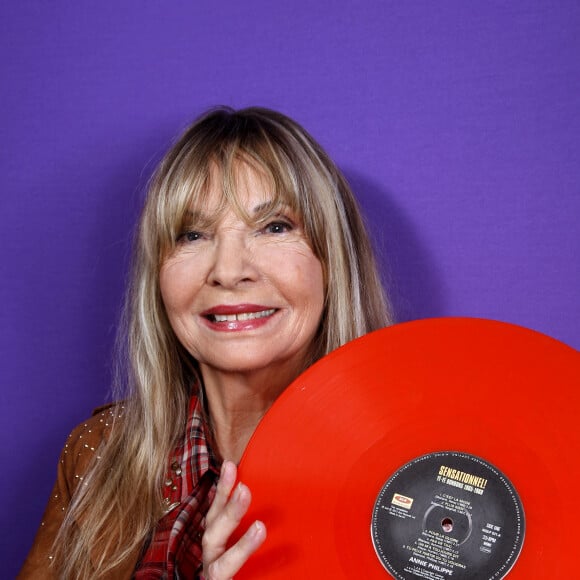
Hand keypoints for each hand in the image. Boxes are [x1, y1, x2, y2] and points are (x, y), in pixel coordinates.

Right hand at [201, 460, 266, 578]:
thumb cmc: (245, 568)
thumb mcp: (242, 541)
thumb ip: (251, 521)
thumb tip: (272, 489)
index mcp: (215, 542)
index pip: (215, 512)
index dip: (222, 490)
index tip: (230, 464)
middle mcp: (211, 559)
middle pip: (213, 532)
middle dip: (228, 510)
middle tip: (245, 488)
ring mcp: (216, 577)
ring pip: (221, 564)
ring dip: (240, 545)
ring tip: (261, 527)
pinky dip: (243, 565)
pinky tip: (260, 548)